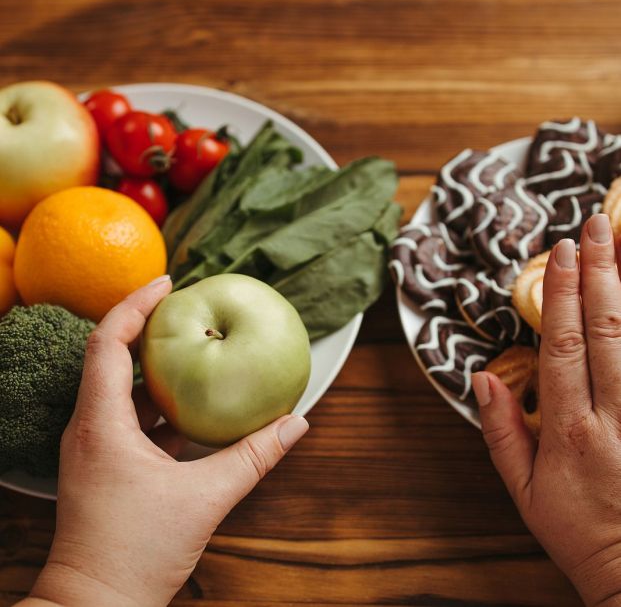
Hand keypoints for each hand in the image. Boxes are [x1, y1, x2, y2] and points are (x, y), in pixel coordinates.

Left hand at [21, 276, 308, 606]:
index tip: (168, 282)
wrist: (94, 606)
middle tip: (187, 307)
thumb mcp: (205, 498)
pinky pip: (130, 415)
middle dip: (148, 326)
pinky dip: (160, 401)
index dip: (134, 304)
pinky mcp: (106, 463)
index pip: (107, 342)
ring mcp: (96, 446)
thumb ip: (254, 457)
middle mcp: (90, 427)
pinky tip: (194, 403)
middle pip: (110, 355)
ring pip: (121, 386)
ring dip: (155, 365)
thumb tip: (296, 424)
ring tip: (194, 346)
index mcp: (101, 424)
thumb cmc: (136, 553)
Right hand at [472, 214, 620, 606]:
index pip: (565, 346)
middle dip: (601, 273)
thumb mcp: (523, 489)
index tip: (561, 253)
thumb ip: (501, 431)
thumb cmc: (578, 530)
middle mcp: (615, 416)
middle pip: (609, 330)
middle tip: (596, 228)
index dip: (563, 295)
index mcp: (570, 428)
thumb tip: (483, 379)